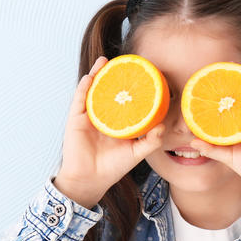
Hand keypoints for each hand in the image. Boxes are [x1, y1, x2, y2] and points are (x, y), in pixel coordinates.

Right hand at [54, 56, 167, 207]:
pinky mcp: (76, 119)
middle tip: (124, 61)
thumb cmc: (113, 167)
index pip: (125, 100)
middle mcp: (103, 116)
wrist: (91, 179)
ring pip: (93, 91)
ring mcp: (89, 116)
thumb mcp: (137, 153)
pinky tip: (91, 76)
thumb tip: (164, 126)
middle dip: (114, 76)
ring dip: (97, 74)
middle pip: (109, 91)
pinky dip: (84, 87)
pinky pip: (80, 99)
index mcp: (118, 122)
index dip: (132, 88)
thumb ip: (151, 141)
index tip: (143, 74)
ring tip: (105, 60)